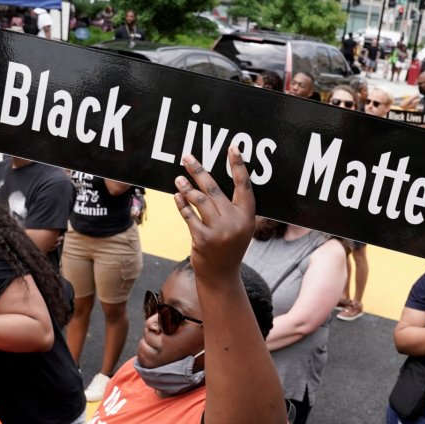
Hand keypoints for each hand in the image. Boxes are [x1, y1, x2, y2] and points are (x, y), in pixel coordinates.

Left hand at [172, 147, 254, 282]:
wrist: (221, 276)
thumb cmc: (229, 247)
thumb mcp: (239, 228)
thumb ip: (232, 208)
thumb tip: (212, 182)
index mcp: (248, 216)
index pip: (244, 185)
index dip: (238, 166)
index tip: (233, 148)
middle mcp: (236, 222)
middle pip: (215, 189)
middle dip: (199, 171)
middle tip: (187, 157)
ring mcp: (219, 231)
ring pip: (200, 201)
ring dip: (186, 187)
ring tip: (178, 178)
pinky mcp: (203, 239)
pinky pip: (189, 216)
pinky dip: (181, 205)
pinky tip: (176, 196)